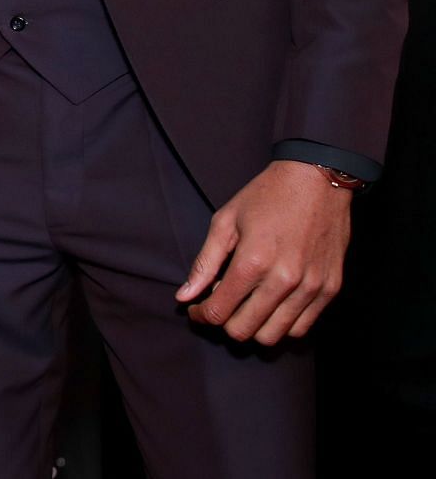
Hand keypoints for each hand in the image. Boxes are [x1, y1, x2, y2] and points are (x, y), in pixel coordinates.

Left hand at [176, 160, 352, 344]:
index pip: (219, 311)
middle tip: (219, 306)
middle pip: (245, 330)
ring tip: (244, 306)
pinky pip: (302, 328)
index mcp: (253, 262)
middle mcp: (284, 280)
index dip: (201, 315)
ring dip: (253, 328)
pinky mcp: (330, 289)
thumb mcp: (225, 221)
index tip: (195, 309)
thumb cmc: (266, 196)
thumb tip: (183, 296)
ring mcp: (311, 288)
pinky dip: (281, 324)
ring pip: (274, 336)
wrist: (317, 180)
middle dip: (224, 323)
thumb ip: (205, 263)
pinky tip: (269, 305)